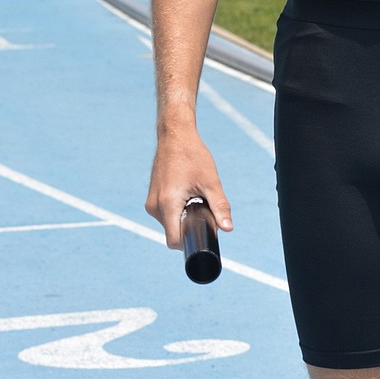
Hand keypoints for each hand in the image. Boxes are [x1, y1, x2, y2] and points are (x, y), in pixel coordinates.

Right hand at [145, 128, 232, 249]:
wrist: (175, 136)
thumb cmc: (193, 156)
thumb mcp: (210, 182)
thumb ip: (219, 207)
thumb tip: (228, 229)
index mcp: (167, 204)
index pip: (174, 240)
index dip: (190, 242)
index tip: (204, 233)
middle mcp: (154, 206)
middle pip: (173, 232)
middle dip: (189, 228)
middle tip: (204, 210)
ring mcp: (151, 202)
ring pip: (169, 223)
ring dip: (182, 218)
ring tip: (195, 199)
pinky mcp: (151, 197)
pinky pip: (165, 214)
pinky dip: (176, 211)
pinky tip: (187, 195)